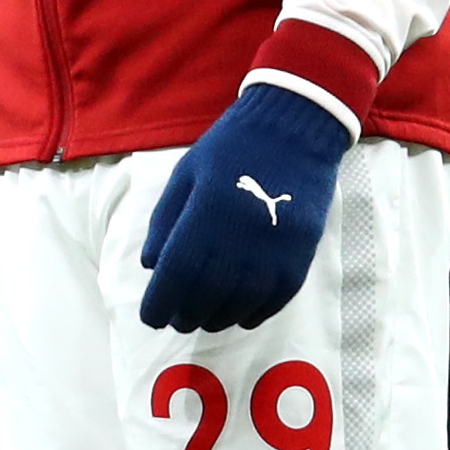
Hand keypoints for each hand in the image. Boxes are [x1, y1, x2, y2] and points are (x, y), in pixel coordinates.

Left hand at [136, 84, 353, 331]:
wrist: (293, 130)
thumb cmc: (230, 149)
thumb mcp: (184, 176)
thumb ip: (165, 223)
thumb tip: (151, 267)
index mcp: (202, 221)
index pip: (174, 279)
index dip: (159, 305)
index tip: (151, 316)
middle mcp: (237, 246)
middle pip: (204, 300)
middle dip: (185, 315)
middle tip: (177, 317)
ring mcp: (271, 256)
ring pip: (238, 308)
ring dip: (216, 319)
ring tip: (205, 317)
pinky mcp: (298, 259)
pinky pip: (273, 302)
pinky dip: (252, 315)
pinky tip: (239, 314)